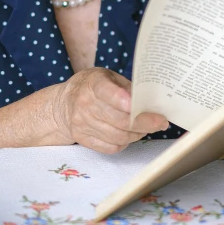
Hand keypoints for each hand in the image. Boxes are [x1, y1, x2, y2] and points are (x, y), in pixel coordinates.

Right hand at [53, 68, 168, 153]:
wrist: (63, 104)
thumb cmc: (92, 87)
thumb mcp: (108, 77)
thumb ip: (127, 87)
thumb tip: (151, 103)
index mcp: (93, 84)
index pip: (108, 92)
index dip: (123, 100)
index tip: (139, 106)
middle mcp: (85, 104)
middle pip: (120, 120)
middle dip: (145, 123)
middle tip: (160, 122)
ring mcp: (83, 124)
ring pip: (118, 136)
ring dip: (138, 134)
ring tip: (147, 128)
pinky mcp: (84, 139)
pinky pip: (111, 147)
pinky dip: (126, 142)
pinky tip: (131, 134)